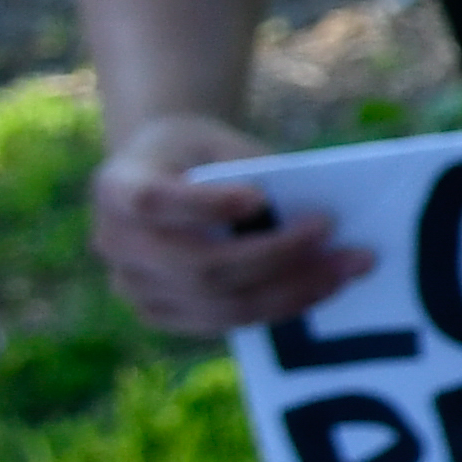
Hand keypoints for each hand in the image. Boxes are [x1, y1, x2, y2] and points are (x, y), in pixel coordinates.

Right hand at [92, 112, 363, 335]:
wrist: (164, 174)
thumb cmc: (197, 153)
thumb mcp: (216, 141)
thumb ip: (250, 168)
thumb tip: (307, 213)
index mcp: (116, 187)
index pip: (151, 201)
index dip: (204, 205)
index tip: (257, 197)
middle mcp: (114, 242)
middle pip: (198, 264)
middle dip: (275, 255)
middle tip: (333, 234)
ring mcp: (132, 286)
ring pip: (218, 302)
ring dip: (292, 289)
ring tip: (347, 267)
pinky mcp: (160, 313)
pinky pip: (225, 320)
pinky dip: (281, 306)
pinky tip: (324, 286)